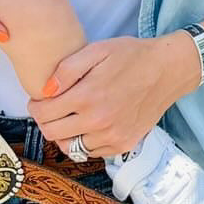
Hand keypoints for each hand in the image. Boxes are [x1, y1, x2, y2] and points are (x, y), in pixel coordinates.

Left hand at [24, 32, 200, 157]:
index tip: (38, 100)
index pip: (44, 113)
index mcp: (88, 97)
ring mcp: (112, 137)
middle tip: (49, 109)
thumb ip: (67, 69)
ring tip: (68, 117)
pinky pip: (92, 152)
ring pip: (71, 147)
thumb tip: (45, 90)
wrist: (168, 70)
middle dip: (45, 121)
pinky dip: (84, 142)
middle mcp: (98, 122)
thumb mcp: (97, 50)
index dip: (35, 106)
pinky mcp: (124, 145)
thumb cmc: (132, 56)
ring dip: (64, 134)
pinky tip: (87, 125)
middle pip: (53, 133)